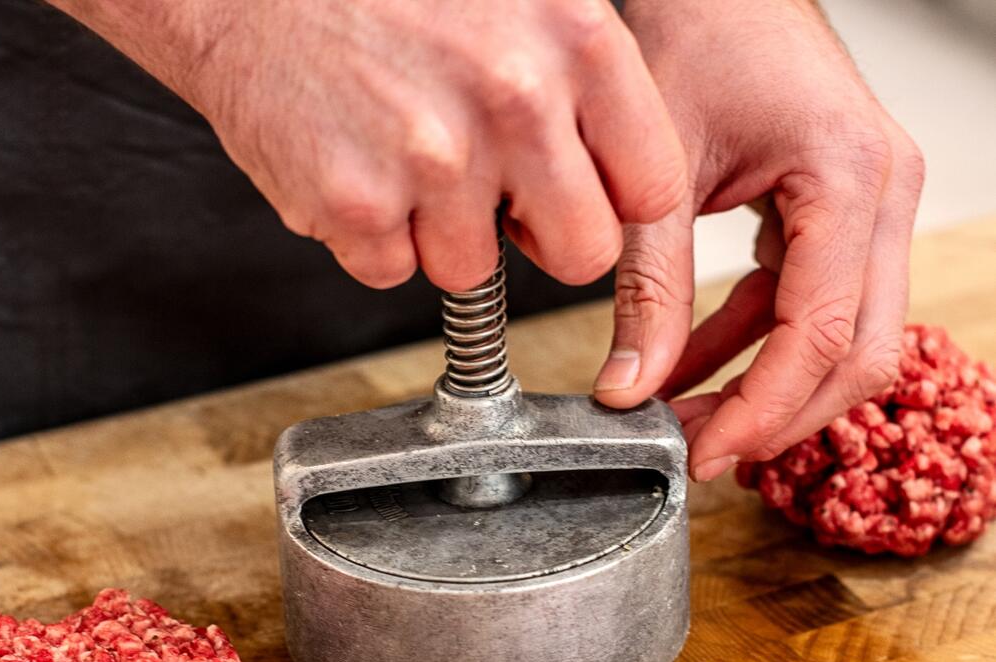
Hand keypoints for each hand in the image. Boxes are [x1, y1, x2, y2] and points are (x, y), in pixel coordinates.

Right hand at [49, 0, 685, 290]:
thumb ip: (580, 81)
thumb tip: (616, 176)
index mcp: (576, 43)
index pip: (653, 187)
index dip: (615, 208)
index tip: (582, 203)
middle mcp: (514, 101)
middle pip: (583, 255)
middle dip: (539, 242)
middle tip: (494, 202)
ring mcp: (434, 159)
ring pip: (473, 272)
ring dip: (437, 235)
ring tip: (399, 154)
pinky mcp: (357, 205)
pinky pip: (391, 271)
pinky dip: (370, 238)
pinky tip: (354, 168)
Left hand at [594, 0, 923, 480]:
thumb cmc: (697, 37)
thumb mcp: (658, 177)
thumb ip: (647, 288)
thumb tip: (629, 389)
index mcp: (852, 178)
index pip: (822, 332)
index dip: (763, 409)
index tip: (705, 454)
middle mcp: (883, 196)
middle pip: (857, 352)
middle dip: (777, 414)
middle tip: (700, 451)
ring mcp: (869, 208)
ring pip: (842, 339)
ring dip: (763, 388)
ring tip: (683, 417)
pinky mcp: (838, 218)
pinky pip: (807, 307)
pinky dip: (750, 346)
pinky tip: (689, 369)